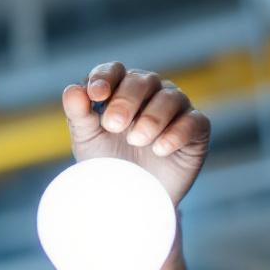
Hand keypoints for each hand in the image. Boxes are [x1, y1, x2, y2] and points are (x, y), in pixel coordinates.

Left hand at [62, 63, 210, 204]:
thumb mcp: (87, 140)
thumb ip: (78, 114)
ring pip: (170, 97)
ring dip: (151, 118)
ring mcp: (176, 107)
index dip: (105, 78)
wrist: (133, 198)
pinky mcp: (197, 128)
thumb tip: (72, 90)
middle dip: (126, 101)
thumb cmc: (108, 162)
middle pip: (142, 81)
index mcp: (120, 88)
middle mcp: (150, 91)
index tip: (96, 95)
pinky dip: (177, 133)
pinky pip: (193, 121)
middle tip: (113, 125)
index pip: (114, 70)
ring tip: (136, 141)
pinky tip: (160, 149)